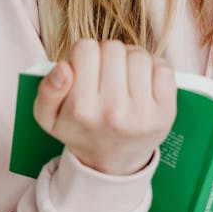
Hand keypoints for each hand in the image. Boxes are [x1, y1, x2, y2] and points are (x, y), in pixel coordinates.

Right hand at [33, 39, 176, 175]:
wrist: (112, 162)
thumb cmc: (81, 131)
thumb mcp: (49, 117)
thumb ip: (47, 90)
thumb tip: (63, 67)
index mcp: (82, 109)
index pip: (85, 48)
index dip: (84, 54)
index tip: (86, 69)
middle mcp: (113, 111)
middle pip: (113, 48)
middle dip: (108, 55)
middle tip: (106, 73)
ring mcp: (142, 113)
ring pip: (139, 55)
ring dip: (131, 59)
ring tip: (124, 76)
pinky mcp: (166, 112)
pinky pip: (163, 68)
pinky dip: (155, 68)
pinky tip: (143, 81)